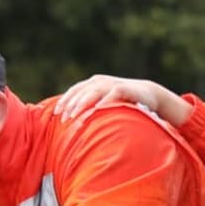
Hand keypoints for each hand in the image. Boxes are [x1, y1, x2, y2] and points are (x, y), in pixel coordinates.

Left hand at [55, 75, 192, 125]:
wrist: (149, 94)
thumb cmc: (122, 102)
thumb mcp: (103, 102)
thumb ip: (90, 108)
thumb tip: (72, 123)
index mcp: (92, 84)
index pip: (74, 91)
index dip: (64, 101)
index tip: (55, 114)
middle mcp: (100, 82)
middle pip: (81, 92)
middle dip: (71, 105)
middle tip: (64, 119)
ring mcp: (112, 84)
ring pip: (94, 91)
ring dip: (83, 103)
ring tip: (75, 115)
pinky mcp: (125, 88)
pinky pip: (114, 93)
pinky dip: (106, 100)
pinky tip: (99, 108)